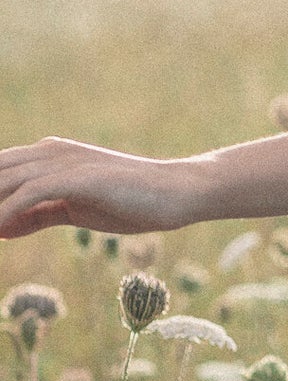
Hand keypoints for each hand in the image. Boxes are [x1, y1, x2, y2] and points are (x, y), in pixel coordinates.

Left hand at [0, 137, 188, 240]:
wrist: (176, 192)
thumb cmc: (131, 202)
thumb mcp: (75, 210)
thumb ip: (38, 214)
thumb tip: (2, 225)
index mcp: (49, 157)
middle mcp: (50, 152)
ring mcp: (64, 161)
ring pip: (5, 178)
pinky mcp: (78, 176)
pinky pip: (30, 192)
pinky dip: (8, 210)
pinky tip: (0, 228)